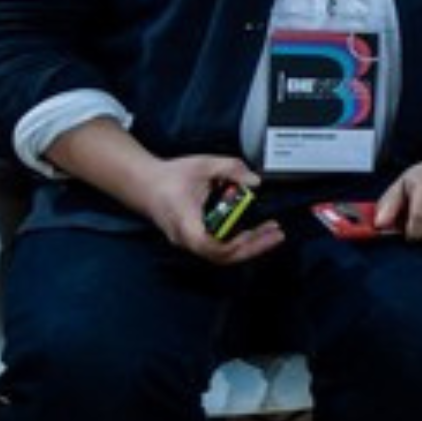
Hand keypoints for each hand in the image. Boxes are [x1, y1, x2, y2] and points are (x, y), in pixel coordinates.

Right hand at [143, 157, 282, 264]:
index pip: (206, 245)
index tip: (250, 232)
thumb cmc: (170, 177)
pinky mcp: (194, 240)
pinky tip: (255, 231)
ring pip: (221, 255)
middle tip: (276, 234)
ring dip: (248, 246)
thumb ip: (231, 168)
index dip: (231, 245)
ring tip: (271, 232)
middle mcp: (185, 237)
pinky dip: (238, 242)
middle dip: (252, 247)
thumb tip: (255, 181)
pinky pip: (218, 248)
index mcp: (185, 219)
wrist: (145, 185)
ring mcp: (189, 242)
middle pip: (221, 256)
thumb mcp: (203, 164)